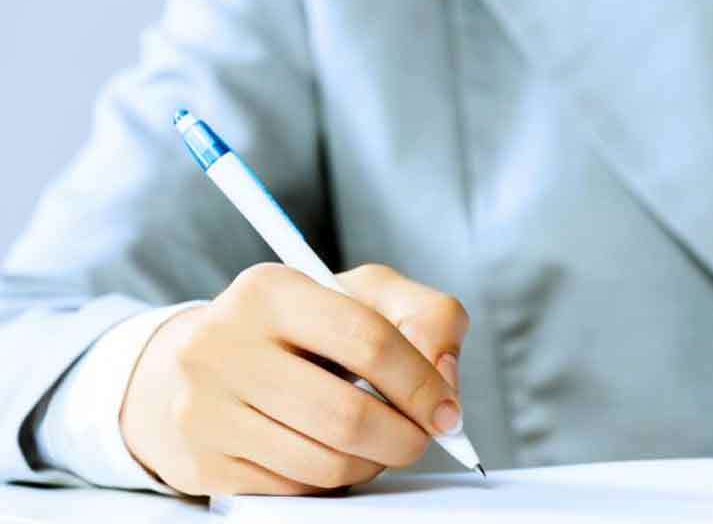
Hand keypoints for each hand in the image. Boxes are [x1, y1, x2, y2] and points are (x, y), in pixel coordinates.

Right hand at [119, 263, 468, 495]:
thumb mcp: (364, 296)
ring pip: (326, 463)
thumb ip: (426, 316)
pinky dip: (331, 480)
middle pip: (348, 415)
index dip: (422, 384)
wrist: (198, 364)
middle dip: (404, 438)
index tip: (446, 411)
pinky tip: (332, 452)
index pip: (369, 341)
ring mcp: (204, 408)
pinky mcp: (203, 463)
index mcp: (268, 290)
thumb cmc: (300, 328)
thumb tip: (444, 376)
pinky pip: (296, 490)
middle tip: (419, 438)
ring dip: (372, 463)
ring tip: (378, 443)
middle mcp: (223, 345)